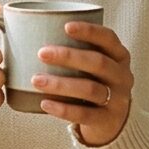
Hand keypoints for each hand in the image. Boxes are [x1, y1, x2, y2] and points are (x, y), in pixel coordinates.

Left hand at [34, 20, 132, 146]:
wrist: (111, 122)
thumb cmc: (92, 83)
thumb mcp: (92, 66)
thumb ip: (74, 50)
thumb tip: (26, 33)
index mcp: (119, 56)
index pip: (108, 39)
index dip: (90, 31)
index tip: (66, 27)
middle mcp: (122, 76)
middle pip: (99, 63)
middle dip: (69, 56)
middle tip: (42, 53)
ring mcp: (118, 100)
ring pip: (91, 89)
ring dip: (61, 84)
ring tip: (36, 80)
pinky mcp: (107, 120)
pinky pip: (84, 114)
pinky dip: (63, 109)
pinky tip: (44, 103)